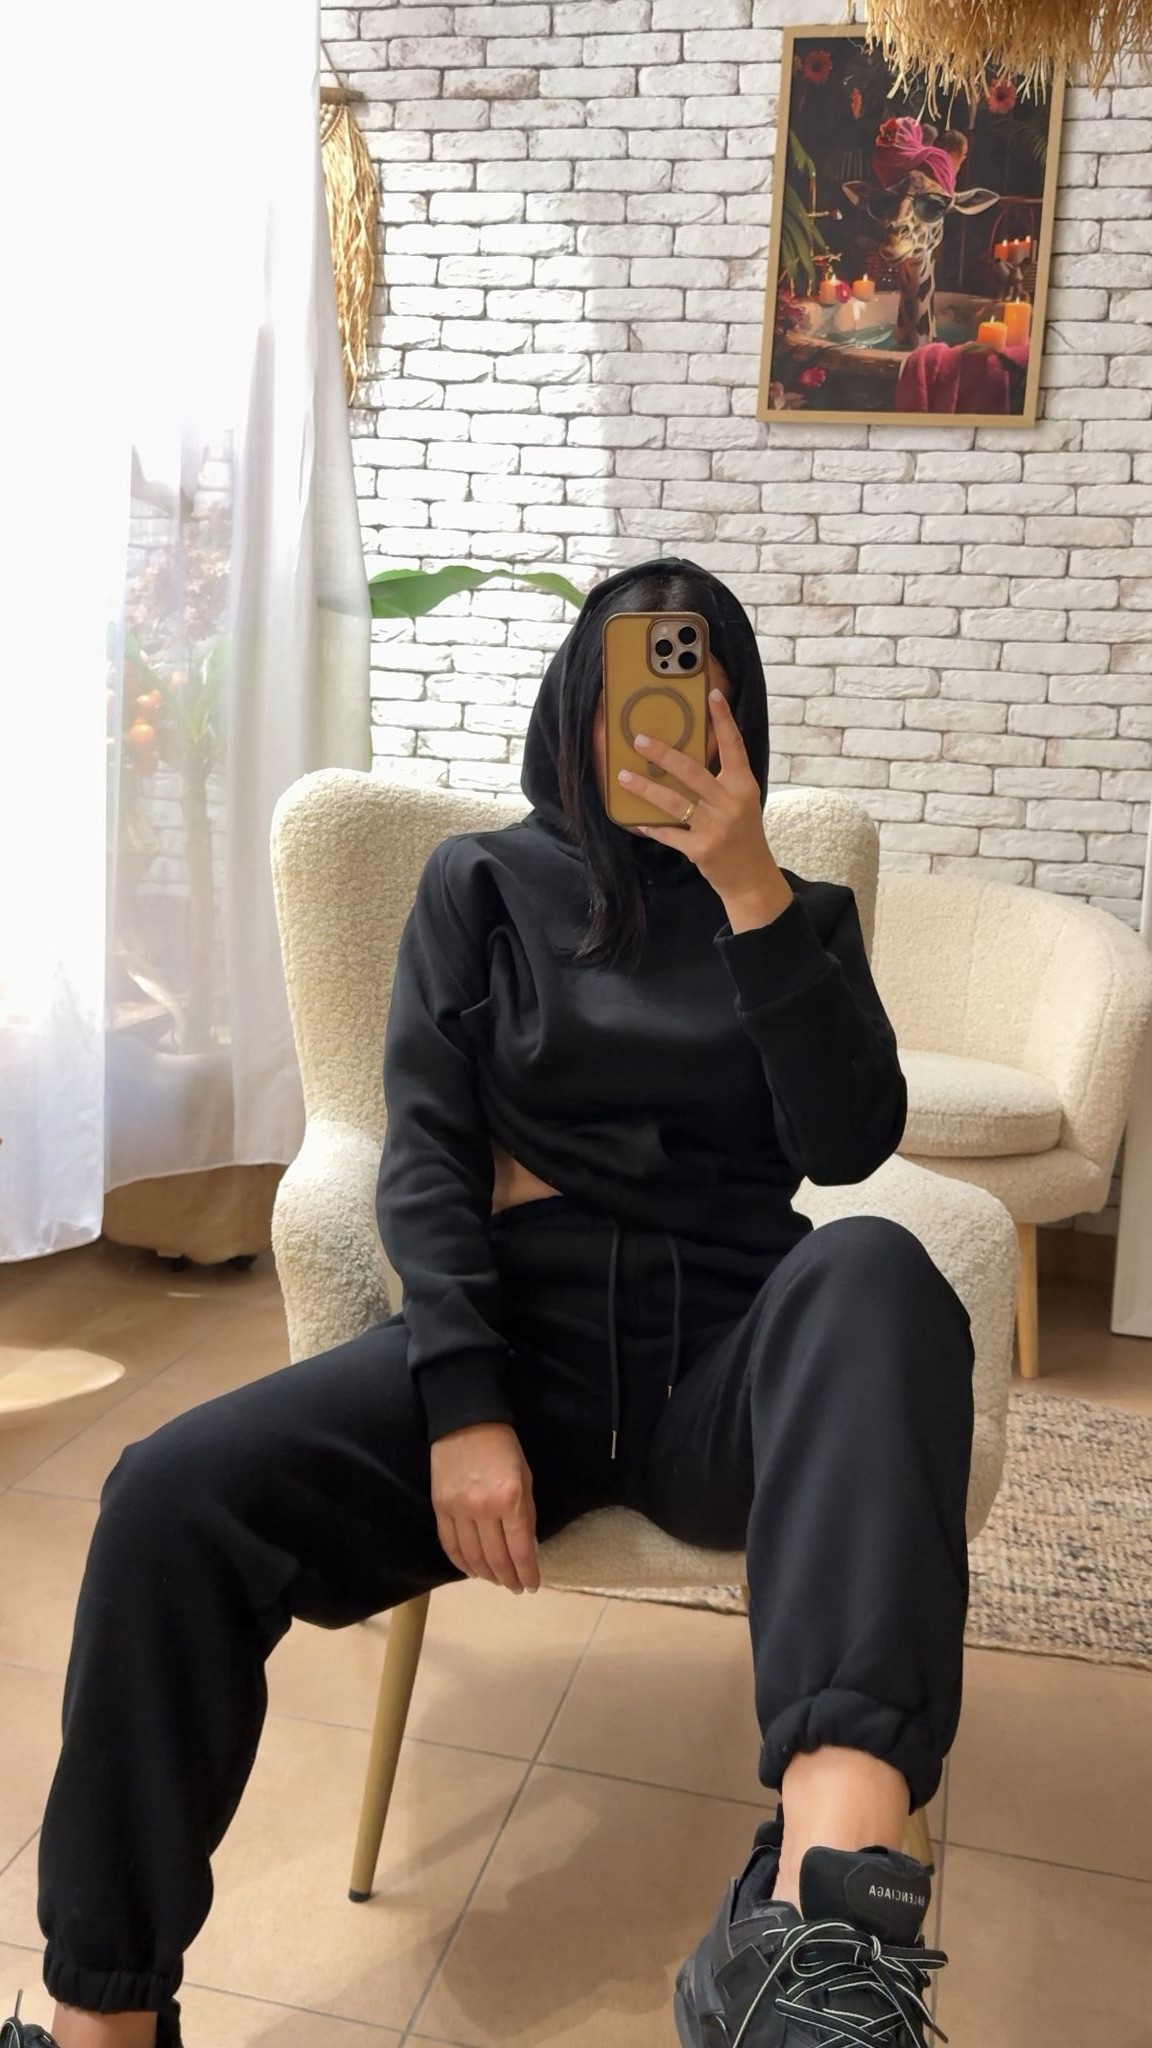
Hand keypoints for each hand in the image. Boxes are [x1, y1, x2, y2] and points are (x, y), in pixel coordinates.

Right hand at [430, 1421, 539, 1592]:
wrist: (465, 1421)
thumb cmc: (503, 1446)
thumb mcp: (525, 1477)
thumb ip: (526, 1513)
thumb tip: (527, 1548)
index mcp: (510, 1499)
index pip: (521, 1550)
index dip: (528, 1573)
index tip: (532, 1585)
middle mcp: (483, 1509)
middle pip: (497, 1558)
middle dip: (509, 1578)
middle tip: (515, 1587)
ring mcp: (458, 1510)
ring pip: (472, 1557)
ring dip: (487, 1575)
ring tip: (496, 1580)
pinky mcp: (440, 1508)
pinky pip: (449, 1545)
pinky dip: (461, 1562)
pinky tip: (472, 1570)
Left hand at [618, 690, 794, 928]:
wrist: (751, 876)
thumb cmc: (743, 834)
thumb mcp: (741, 802)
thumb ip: (721, 781)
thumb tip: (684, 758)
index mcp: (743, 786)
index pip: (734, 747)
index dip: (723, 720)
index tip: (712, 695)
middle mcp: (731, 803)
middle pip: (692, 772)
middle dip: (664, 754)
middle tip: (640, 740)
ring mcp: (715, 827)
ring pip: (674, 802)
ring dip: (645, 788)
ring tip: (623, 775)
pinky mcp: (700, 849)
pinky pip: (669, 834)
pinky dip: (651, 827)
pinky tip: (636, 821)